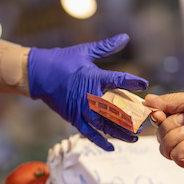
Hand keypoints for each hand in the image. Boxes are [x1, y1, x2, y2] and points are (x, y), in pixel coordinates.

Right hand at [28, 33, 147, 150]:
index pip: (118, 80)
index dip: (133, 82)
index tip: (144, 84)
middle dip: (132, 117)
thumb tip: (125, 37)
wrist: (38, 74)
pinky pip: (89, 133)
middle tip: (144, 122)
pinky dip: (100, 141)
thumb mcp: (85, 51)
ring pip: (105, 125)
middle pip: (116, 110)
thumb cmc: (62, 60)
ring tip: (134, 138)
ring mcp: (81, 109)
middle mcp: (90, 96)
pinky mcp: (73, 118)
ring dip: (120, 132)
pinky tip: (112, 147)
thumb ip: (106, 47)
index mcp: (94, 77)